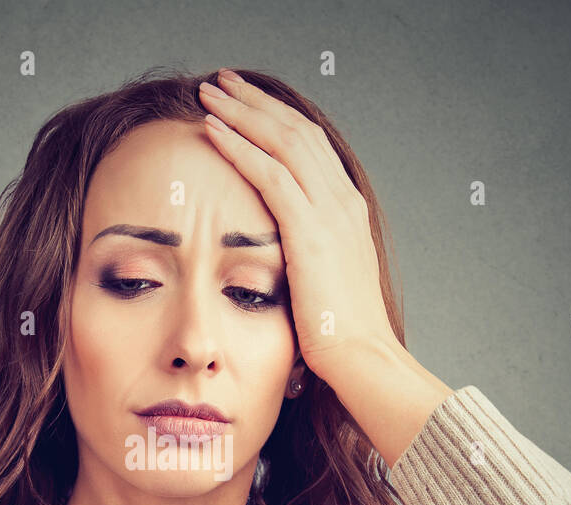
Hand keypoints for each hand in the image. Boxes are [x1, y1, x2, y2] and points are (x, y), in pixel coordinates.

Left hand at [197, 69, 396, 386]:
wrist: (362, 358)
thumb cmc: (338, 336)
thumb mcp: (324, 284)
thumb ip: (304, 258)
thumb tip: (277, 257)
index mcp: (347, 211)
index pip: (310, 146)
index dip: (276, 119)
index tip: (245, 103)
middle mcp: (342, 201)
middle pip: (296, 131)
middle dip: (256, 101)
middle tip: (222, 81)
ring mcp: (329, 212)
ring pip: (282, 141)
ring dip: (242, 112)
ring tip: (208, 93)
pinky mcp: (310, 231)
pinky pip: (269, 173)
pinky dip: (239, 146)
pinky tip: (212, 130)